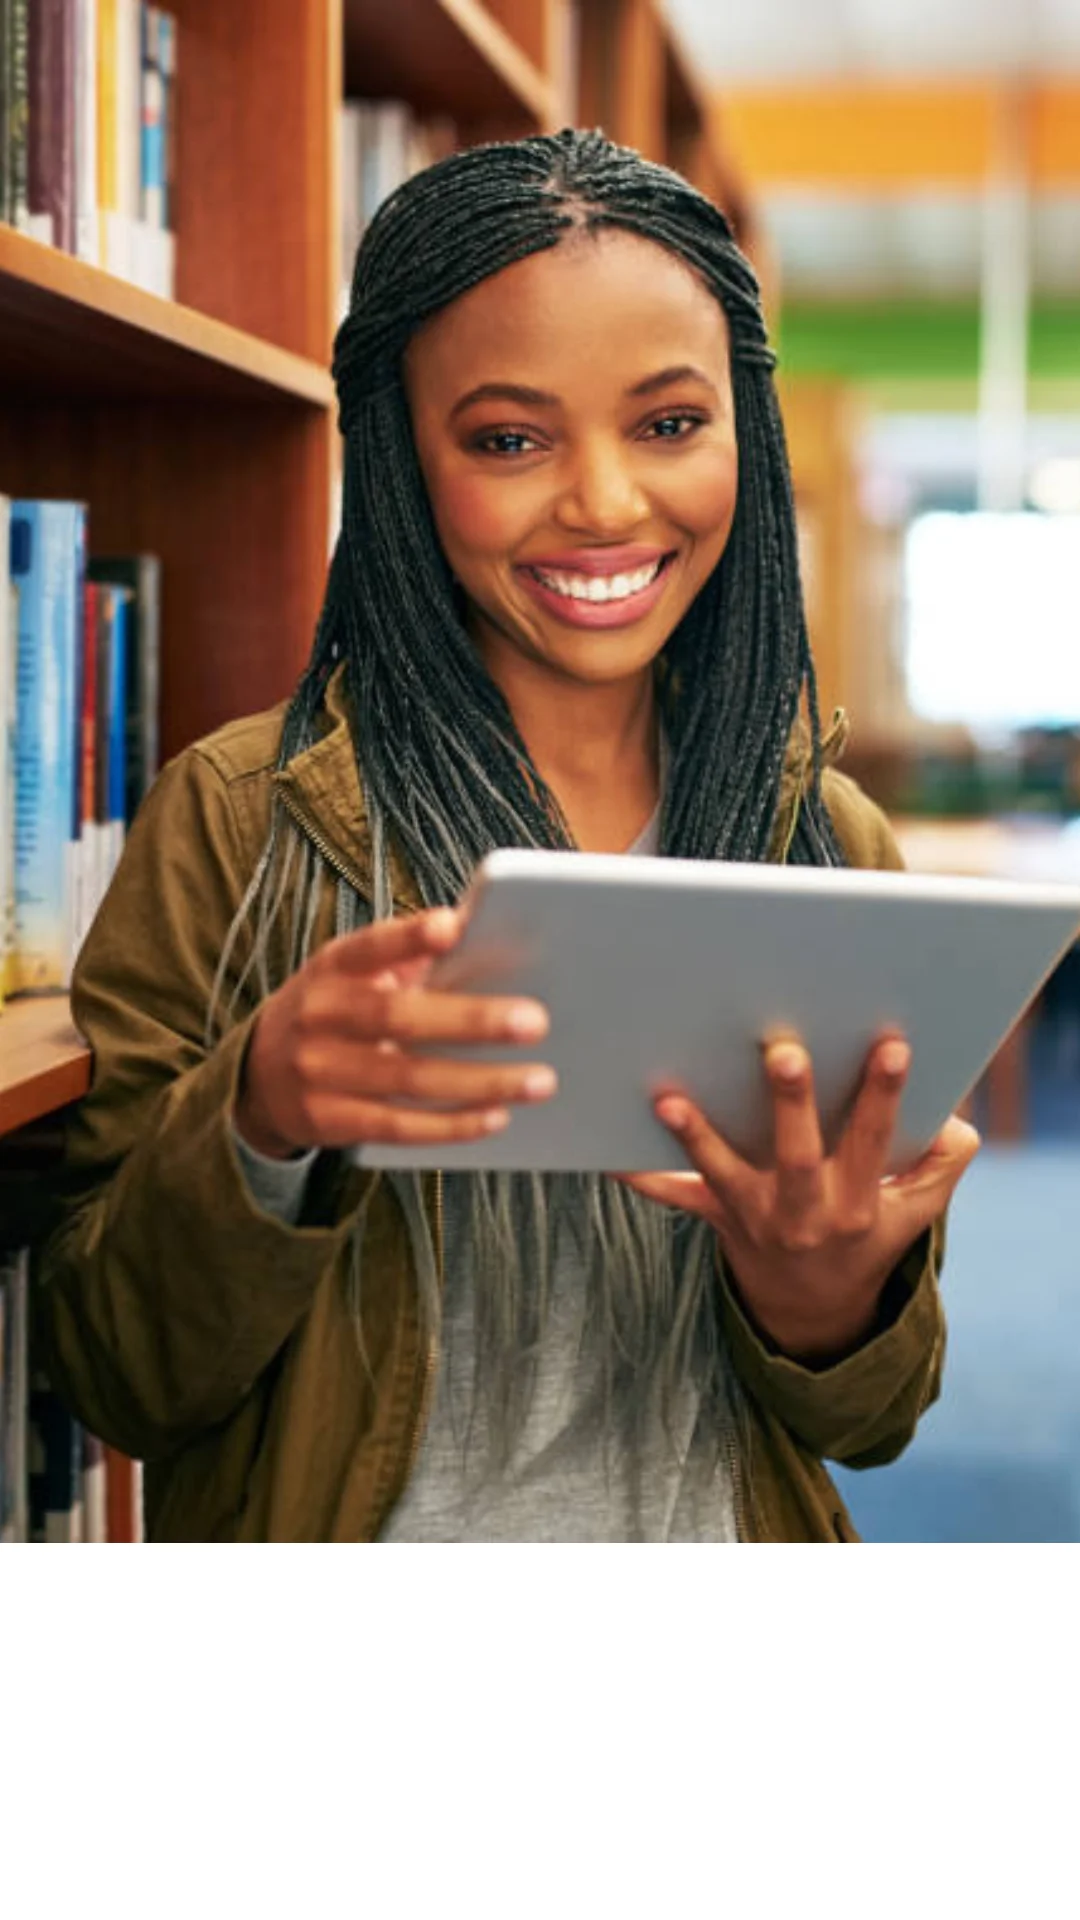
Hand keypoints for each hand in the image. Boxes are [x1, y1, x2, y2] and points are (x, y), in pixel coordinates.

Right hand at [234, 907, 554, 1157]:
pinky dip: (451, 1123)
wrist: (257, 1076)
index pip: (369, 947)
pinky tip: (496, 1115)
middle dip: (471, 1020)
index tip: (451, 927)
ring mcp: (318, 1072)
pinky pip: (397, 1126)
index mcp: (331, 967)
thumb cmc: (334, 1011)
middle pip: (399, 1019)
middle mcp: (319, 1015)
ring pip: (408, 1080)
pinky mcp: (327, 1120)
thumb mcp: (351, 974)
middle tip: (536, 1021)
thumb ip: (407, 961)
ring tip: (538, 1080)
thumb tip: (482, 945)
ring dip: (480, 1082)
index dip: (407, 939)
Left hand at [620, 1036, 979, 1364]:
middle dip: (791, 1105)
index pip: (874, 1143)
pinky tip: (603, 1151)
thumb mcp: (914, 1214)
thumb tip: (954, 1122)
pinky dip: (638, 1176)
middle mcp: (802, 1213)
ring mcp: (753, 1217)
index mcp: (857, 1203)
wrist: (812, 1310)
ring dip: (696, 1135)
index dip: (883, 1096)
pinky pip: (672, 1197)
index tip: (890, 1045)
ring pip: (722, 1174)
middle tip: (783, 1050)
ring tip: (669, 1097)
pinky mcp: (714, 1216)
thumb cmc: (867, 1236)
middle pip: (796, 1156)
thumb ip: (939, 1167)